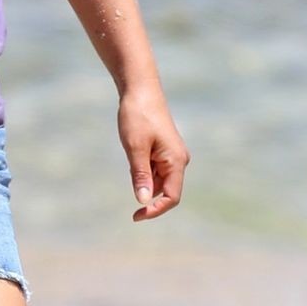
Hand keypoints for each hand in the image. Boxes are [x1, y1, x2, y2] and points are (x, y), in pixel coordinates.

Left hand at [118, 84, 189, 221]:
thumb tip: (143, 201)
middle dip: (147, 193)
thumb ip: (140, 176)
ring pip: (158, 180)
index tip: (136, 215)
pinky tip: (133, 152)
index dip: (155, 210)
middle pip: (165, 191)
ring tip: (131, 153)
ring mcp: (172, 155)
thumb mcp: (135, 148)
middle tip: (128, 170)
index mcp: (176, 161)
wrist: (140, 90)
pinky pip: (154, 169)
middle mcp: (179, 160)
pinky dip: (142, 169)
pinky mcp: (165, 150)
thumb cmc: (137, 116)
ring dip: (143, 179)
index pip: (172, 197)